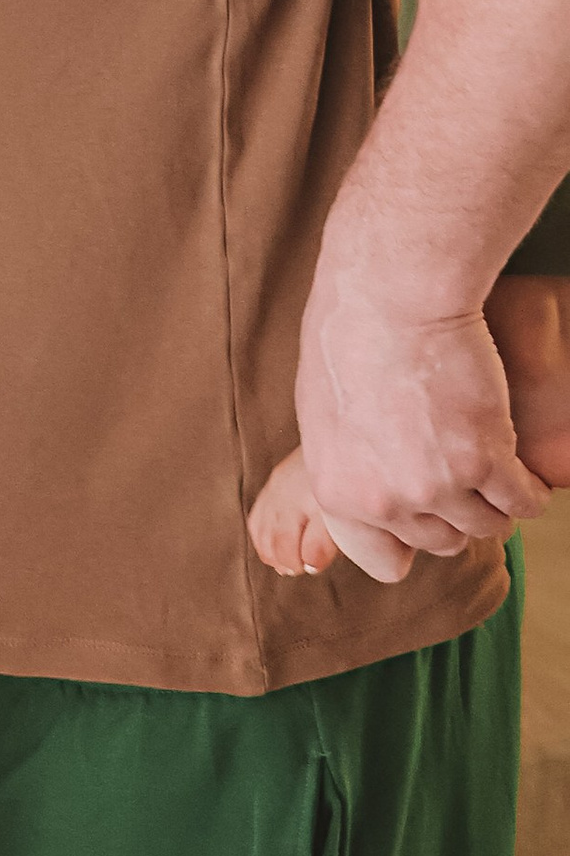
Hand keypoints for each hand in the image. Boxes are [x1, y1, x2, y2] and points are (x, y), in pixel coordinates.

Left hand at [293, 281, 549, 584]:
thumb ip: (351, 467)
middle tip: (463, 480)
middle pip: (441, 541)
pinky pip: (522, 502)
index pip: (383, 560)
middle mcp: (385, 500)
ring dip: (495, 504)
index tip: (424, 519)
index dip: (408, 541)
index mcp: (337, 491)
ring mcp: (437, 485)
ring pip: (485, 525)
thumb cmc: (350, 336)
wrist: (391, 294)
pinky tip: (527, 474)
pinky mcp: (486, 461)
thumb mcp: (326, 414)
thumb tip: (374, 497)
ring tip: (498, 476)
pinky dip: (530, 492)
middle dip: (453, 513)